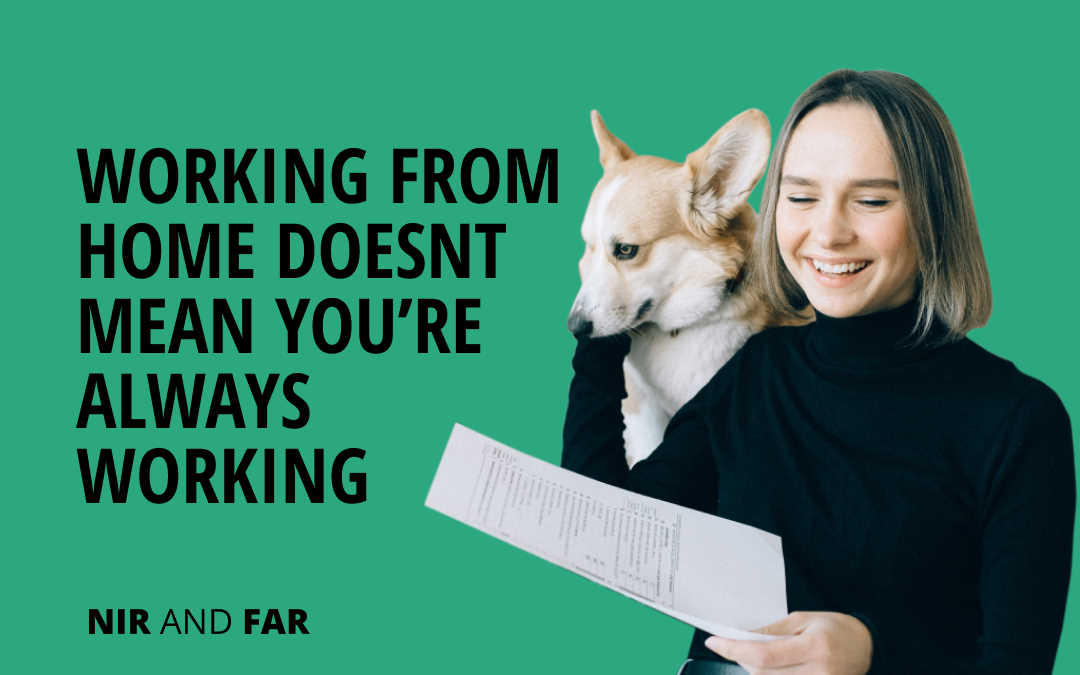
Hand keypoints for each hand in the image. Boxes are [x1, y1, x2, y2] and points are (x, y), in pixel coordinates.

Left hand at [704, 611, 871, 673]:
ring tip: (751, 653)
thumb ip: (772, 631)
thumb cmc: (834, 628)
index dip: (734, 649)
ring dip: (753, 669)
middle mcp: (819, 672)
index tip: (713, 642)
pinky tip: (767, 666)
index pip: (765, 654)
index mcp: (814, 647)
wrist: (866, 646)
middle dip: (740, 658)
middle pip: (764, 673)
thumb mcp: (802, 620)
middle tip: (728, 643)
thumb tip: (741, 638)